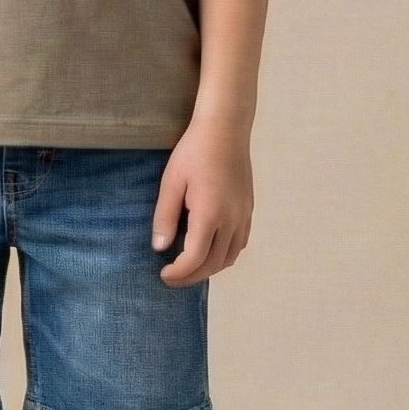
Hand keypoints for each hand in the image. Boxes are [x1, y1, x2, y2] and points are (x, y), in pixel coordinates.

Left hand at [153, 118, 253, 284]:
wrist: (225, 130)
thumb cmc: (193, 153)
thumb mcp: (170, 183)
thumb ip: (164, 217)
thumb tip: (159, 247)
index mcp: (210, 214)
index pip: (195, 258)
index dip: (179, 273)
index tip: (163, 275)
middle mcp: (232, 219)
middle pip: (214, 263)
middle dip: (192, 276)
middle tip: (171, 278)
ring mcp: (244, 215)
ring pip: (230, 257)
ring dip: (209, 268)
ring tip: (187, 268)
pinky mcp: (249, 210)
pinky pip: (239, 243)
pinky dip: (223, 255)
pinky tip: (207, 251)